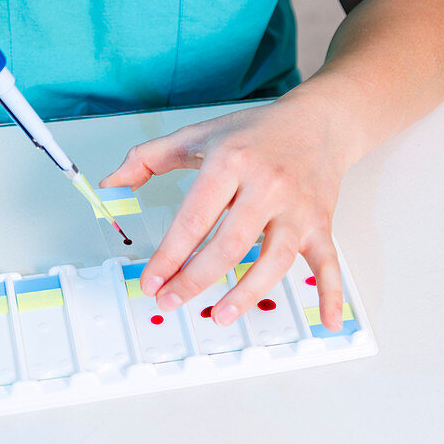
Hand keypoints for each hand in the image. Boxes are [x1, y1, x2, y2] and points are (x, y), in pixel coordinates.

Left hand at [99, 91, 349, 330]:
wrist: (318, 121)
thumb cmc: (256, 132)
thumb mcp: (198, 134)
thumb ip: (149, 158)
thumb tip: (110, 184)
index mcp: (231, 162)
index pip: (194, 217)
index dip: (170, 255)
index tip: (151, 280)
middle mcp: (267, 185)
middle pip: (230, 244)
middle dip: (196, 280)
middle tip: (170, 301)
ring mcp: (298, 208)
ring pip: (274, 260)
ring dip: (247, 294)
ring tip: (218, 315)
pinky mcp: (322, 223)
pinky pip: (330, 264)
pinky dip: (333, 294)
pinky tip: (328, 322)